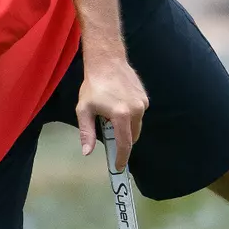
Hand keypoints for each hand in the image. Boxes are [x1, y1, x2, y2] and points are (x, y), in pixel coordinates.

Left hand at [75, 58, 148, 172]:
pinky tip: (118, 105)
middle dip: (122, 141)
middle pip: (132, 137)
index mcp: (121, 115)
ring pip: (136, 126)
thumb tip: (87, 152)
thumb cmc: (93, 86)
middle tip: (109, 137)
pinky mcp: (145, 97)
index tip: (118, 167)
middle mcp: (136, 110)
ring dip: (126, 128)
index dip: (121, 158)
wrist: (107, 61)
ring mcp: (142, 103)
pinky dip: (130, 116)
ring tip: (110, 116)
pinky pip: (138, 114)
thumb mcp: (84, 110)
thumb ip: (86, 132)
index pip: (124, 144)